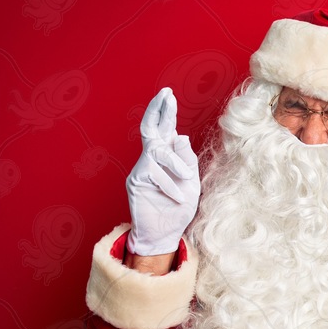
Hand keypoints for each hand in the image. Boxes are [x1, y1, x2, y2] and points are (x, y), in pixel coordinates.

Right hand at [126, 88, 199, 255]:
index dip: (166, 111)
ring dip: (176, 164)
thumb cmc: (178, 208)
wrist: (164, 234)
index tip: (168, 94)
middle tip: (166, 94)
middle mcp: (151, 158)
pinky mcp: (136, 182)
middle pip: (150, 128)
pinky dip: (170, 185)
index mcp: (167, 156)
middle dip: (158, 110)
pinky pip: (155, 174)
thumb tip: (181, 135)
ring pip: (158, 152)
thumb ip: (187, 160)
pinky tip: (178, 197)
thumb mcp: (192, 183)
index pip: (165, 128)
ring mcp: (141, 169)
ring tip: (186, 181)